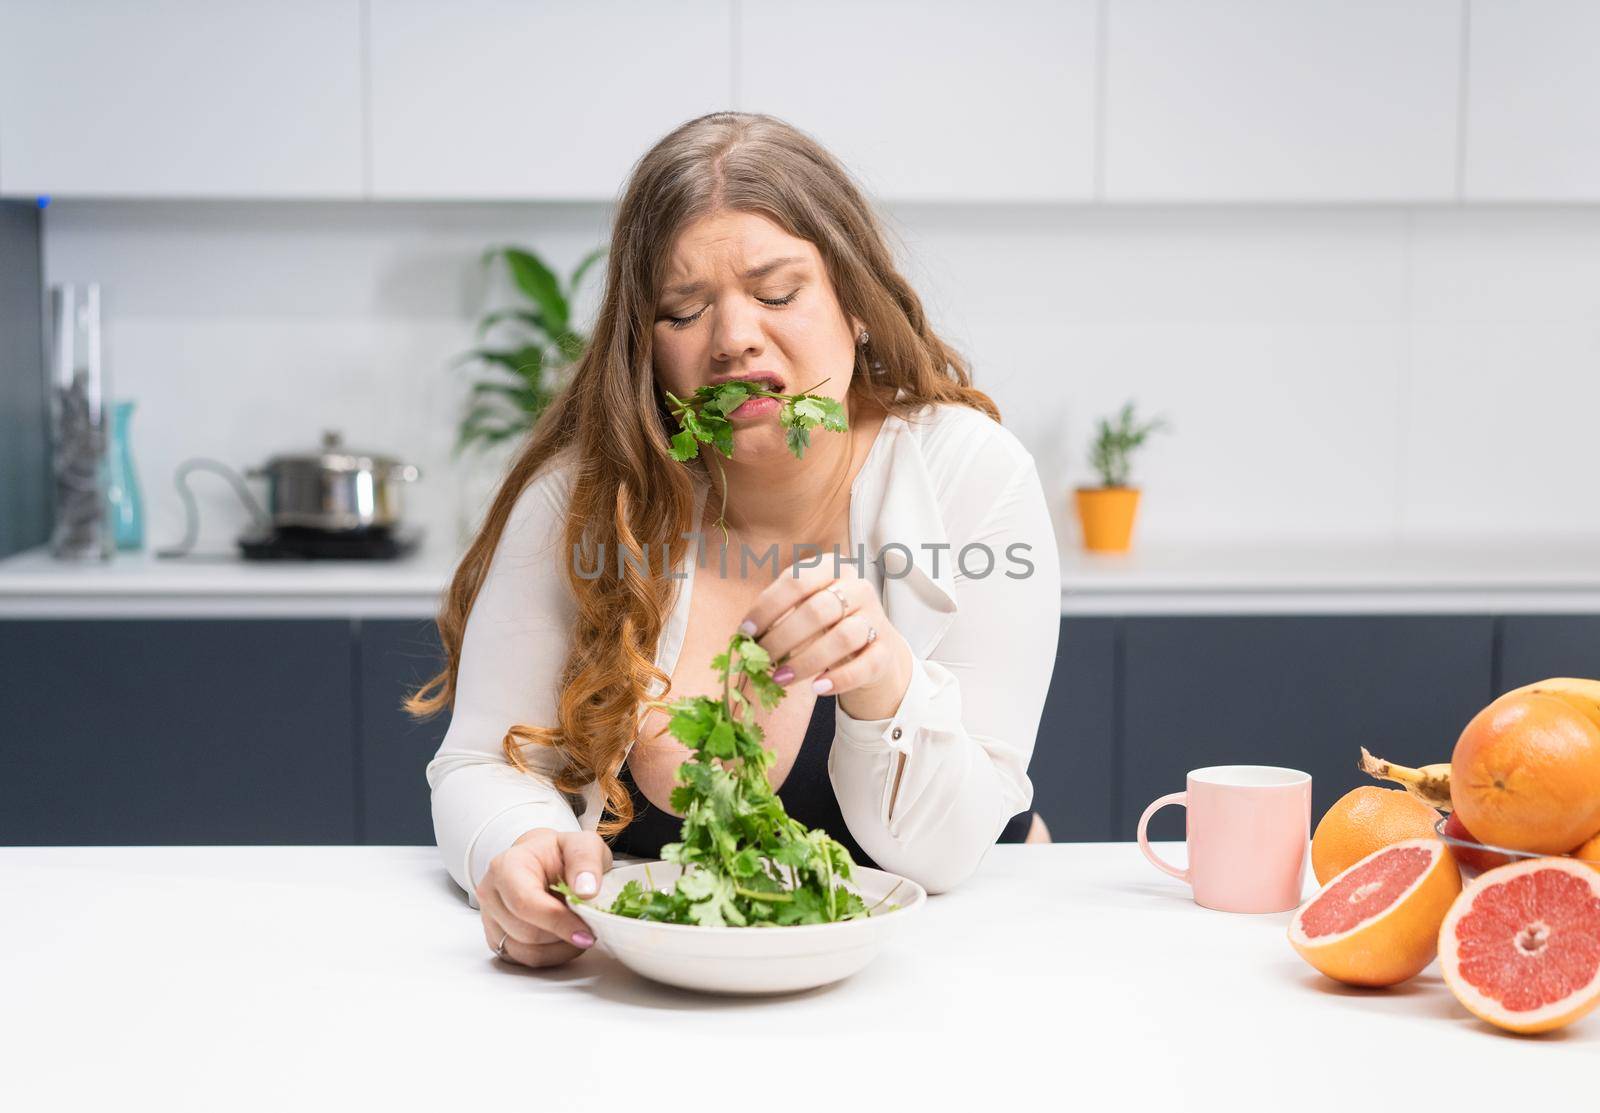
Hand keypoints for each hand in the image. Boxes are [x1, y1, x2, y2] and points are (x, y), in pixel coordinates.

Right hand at [475, 828, 611, 967]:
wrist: (543, 861)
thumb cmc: (560, 854)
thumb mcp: (582, 844)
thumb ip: (586, 862)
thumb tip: (585, 890)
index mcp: (506, 866)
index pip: (525, 903)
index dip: (557, 922)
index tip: (586, 932)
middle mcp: (491, 894)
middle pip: (527, 933)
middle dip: (563, 934)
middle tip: (589, 924)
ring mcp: (490, 919)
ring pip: (526, 952)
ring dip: (559, 948)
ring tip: (577, 928)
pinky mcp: (497, 939)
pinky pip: (525, 960)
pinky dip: (551, 955)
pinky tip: (564, 936)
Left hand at [738, 563, 911, 720]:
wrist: (871, 648)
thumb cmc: (827, 624)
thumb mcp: (804, 607)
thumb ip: (779, 614)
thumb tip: (745, 636)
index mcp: (832, 568)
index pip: (796, 580)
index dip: (767, 607)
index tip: (746, 632)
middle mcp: (858, 587)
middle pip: (817, 610)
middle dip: (783, 637)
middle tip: (762, 659)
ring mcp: (876, 618)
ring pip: (843, 637)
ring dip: (806, 661)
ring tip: (781, 678)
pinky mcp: (886, 650)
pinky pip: (864, 666)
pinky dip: (839, 679)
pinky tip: (817, 688)